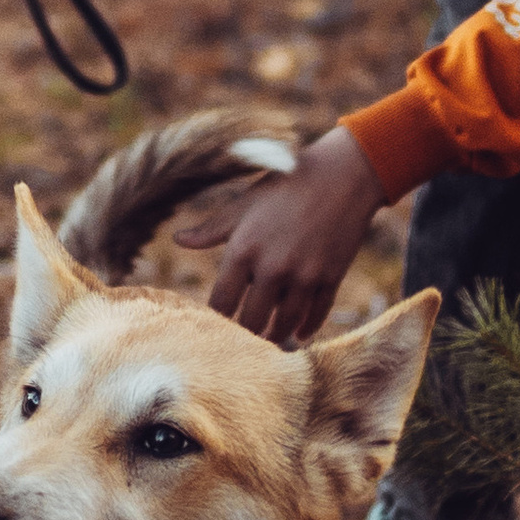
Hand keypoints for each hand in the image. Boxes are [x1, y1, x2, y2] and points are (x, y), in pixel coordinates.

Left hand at [178, 125, 387, 347]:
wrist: (342, 176)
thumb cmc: (286, 186)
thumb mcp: (245, 204)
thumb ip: (211, 230)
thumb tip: (177, 240)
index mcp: (243, 250)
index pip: (221, 302)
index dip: (215, 320)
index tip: (214, 327)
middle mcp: (272, 268)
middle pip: (251, 322)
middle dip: (244, 334)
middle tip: (239, 343)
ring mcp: (304, 276)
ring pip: (283, 325)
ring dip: (274, 336)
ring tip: (268, 340)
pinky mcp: (331, 279)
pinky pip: (315, 316)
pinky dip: (306, 328)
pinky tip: (299, 333)